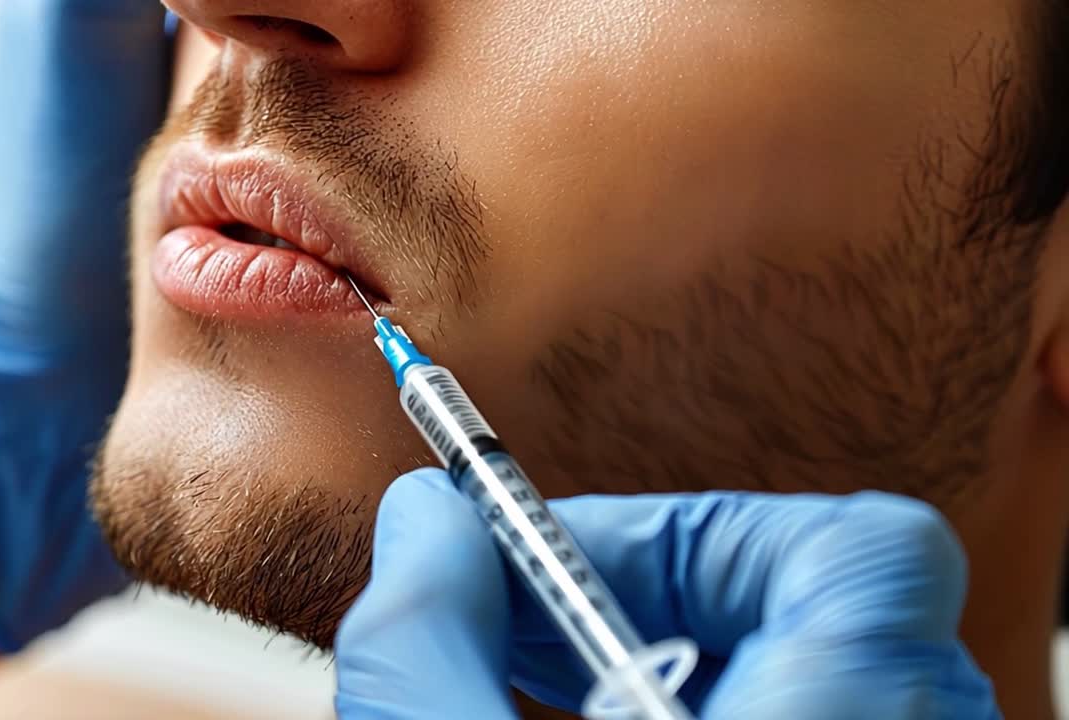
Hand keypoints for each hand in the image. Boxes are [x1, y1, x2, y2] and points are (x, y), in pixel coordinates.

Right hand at [334, 469, 999, 718]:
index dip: (711, 530)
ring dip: (671, 650)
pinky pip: (806, 712)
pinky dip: (703, 698)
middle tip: (538, 640)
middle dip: (654, 593)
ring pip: (807, 666)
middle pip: (818, 599)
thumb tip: (424, 523)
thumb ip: (423, 649)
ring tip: (567, 687)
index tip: (581, 573)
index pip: (866, 553)